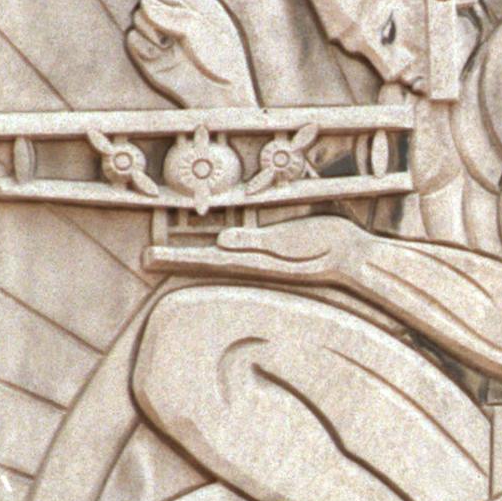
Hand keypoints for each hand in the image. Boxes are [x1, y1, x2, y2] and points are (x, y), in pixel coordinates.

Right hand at [126, 0, 257, 108]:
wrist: (217, 94)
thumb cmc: (220, 59)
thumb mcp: (205, 29)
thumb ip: (175, 14)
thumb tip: (144, 6)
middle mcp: (172, 10)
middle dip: (167, 11)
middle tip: (186, 34)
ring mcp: (156, 29)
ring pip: (140, 15)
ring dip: (157, 31)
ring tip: (175, 47)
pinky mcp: (144, 50)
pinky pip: (133, 38)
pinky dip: (147, 48)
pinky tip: (163, 57)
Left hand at [143, 216, 361, 282]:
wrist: (354, 255)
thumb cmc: (327, 247)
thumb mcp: (292, 241)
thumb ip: (257, 242)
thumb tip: (221, 242)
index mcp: (254, 259)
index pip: (207, 259)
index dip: (178, 258)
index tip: (150, 258)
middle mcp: (253, 258)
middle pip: (206, 258)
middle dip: (177, 258)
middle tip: (147, 258)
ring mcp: (263, 254)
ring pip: (220, 253)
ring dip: (194, 252)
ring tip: (169, 254)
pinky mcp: (274, 246)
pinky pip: (239, 246)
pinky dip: (218, 247)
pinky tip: (212, 245)